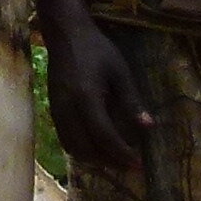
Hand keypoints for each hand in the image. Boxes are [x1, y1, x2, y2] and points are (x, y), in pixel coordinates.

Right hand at [44, 16, 156, 180]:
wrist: (65, 34)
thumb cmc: (96, 49)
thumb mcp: (120, 71)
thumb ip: (131, 101)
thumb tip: (148, 127)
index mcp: (86, 97)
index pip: (103, 135)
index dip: (120, 153)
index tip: (137, 164)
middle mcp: (67, 108)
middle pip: (85, 148)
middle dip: (108, 161)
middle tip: (128, 166)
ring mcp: (57, 110)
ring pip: (72, 147)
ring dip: (93, 159)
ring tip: (114, 159)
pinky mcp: (52, 110)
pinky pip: (65, 139)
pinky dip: (80, 149)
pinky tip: (96, 147)